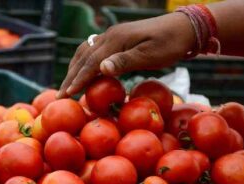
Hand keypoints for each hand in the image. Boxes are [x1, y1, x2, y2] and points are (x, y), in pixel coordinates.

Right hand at [57, 12, 195, 97]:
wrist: (183, 28)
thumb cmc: (170, 44)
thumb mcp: (150, 55)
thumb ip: (125, 61)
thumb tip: (100, 69)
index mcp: (116, 40)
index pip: (91, 62)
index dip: (78, 79)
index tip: (67, 94)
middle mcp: (110, 36)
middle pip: (84, 57)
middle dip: (71, 76)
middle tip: (60, 94)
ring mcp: (113, 36)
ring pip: (86, 52)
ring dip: (75, 69)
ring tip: (68, 85)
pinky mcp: (118, 39)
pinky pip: (94, 51)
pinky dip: (85, 63)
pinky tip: (84, 72)